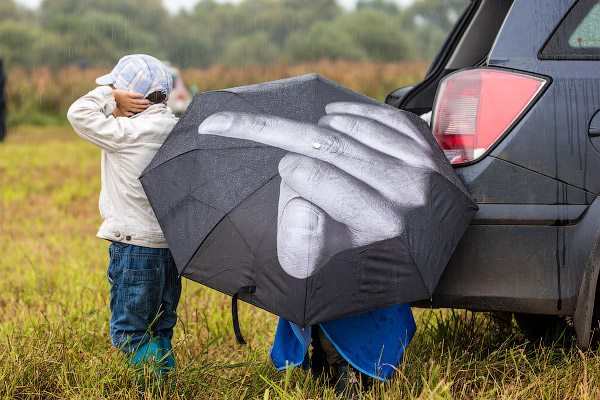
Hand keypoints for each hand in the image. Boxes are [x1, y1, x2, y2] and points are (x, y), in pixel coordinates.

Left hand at [112, 89, 149, 116]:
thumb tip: (133, 115)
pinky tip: (143, 95)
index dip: (142, 110)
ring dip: (143, 102)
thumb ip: (127, 113)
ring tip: (148, 102)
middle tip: (150, 106)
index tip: (146, 110)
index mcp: (128, 108)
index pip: (137, 110)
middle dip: (144, 106)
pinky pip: (134, 95)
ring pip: (138, 102)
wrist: (112, 97)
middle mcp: (130, 105)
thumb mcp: (121, 110)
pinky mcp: (128, 94)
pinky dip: (139, 95)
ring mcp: (129, 99)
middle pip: (138, 106)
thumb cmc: (117, 103)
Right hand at [198, 102, 439, 278]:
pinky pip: (373, 112)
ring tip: (315, 144)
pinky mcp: (422, 141)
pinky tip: (333, 117)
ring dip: (320, 127)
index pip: (315, 176)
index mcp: (379, 221)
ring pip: (348, 125)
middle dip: (285, 133)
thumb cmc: (358, 240)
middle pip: (328, 145)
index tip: (286, 170)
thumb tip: (300, 208)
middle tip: (254, 126)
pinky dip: (346, 111)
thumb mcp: (322, 258)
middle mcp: (405, 190)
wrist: (417, 234)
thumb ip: (300, 245)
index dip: (290, 168)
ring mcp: (417, 162)